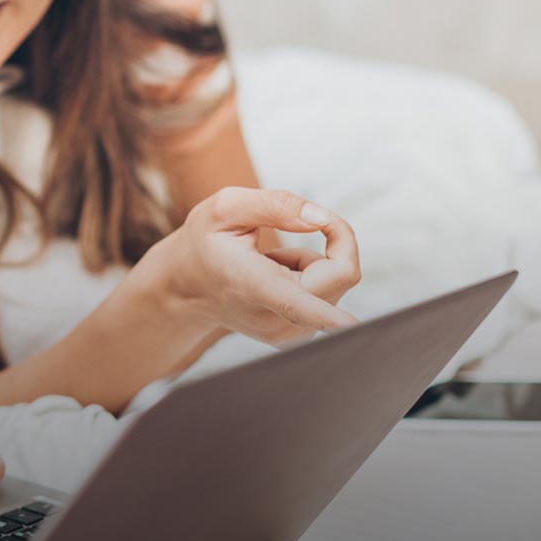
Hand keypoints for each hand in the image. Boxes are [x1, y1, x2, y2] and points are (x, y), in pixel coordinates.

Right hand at [136, 187, 361, 346]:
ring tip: (270, 261)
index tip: (355, 328)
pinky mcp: (297, 336)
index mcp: (253, 285)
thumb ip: (275, 204)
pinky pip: (330, 296)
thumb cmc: (204, 242)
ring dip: (314, 261)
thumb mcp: (226, 206)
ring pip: (337, 283)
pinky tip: (276, 277)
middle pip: (340, 275)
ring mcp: (287, 333)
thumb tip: (320, 218)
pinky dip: (311, 277)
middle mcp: (273, 318)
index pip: (299, 304)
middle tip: (298, 221)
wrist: (186, 285)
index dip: (332, 317)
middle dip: (332, 240)